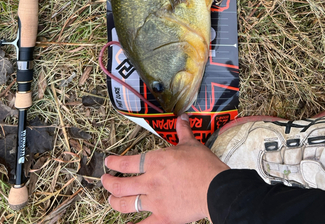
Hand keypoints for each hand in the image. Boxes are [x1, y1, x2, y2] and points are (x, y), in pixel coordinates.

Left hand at [101, 114, 229, 223]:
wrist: (215, 188)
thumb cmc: (203, 165)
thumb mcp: (191, 144)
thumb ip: (183, 131)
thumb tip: (182, 117)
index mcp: (155, 162)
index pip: (127, 163)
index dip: (114, 163)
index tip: (107, 163)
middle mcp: (150, 181)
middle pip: (120, 185)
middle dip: (109, 183)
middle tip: (104, 181)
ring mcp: (154, 201)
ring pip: (126, 204)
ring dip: (115, 202)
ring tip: (111, 200)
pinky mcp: (163, 217)